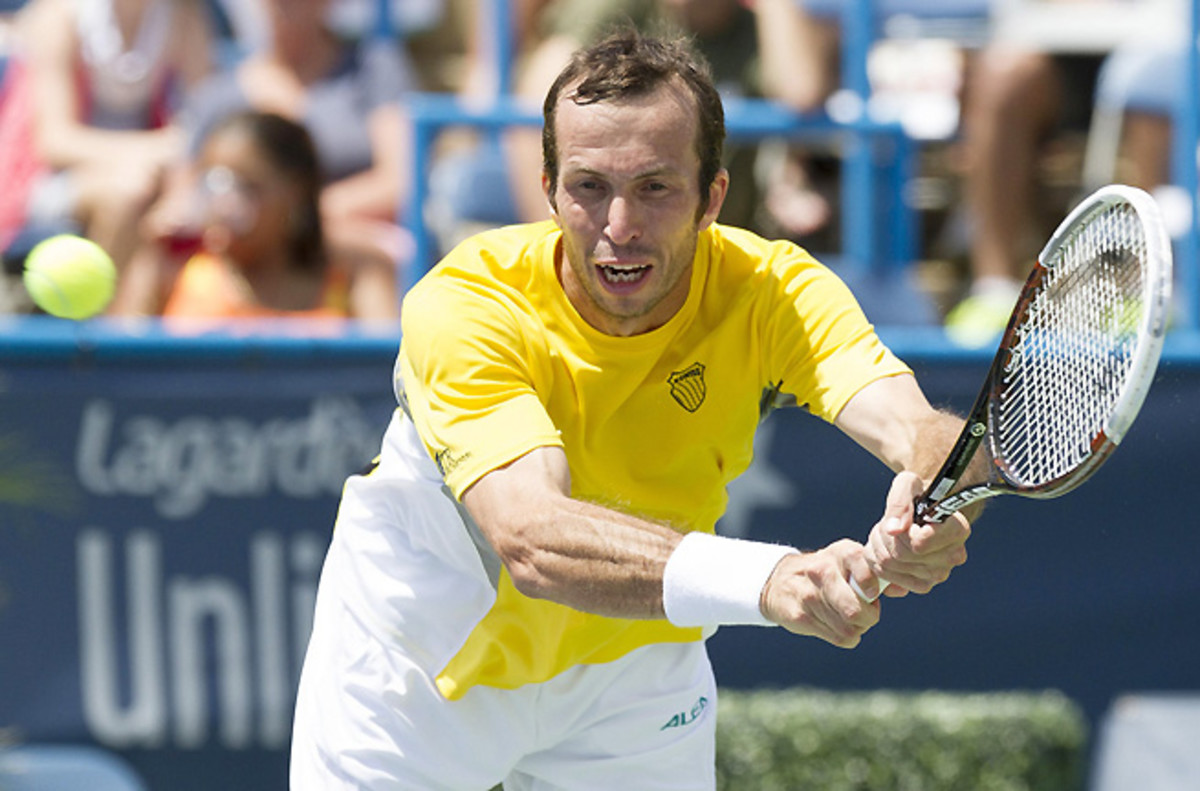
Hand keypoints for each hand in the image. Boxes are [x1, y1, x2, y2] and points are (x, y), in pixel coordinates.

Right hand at [759, 539, 879, 647]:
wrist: (781, 581)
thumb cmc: (829, 573)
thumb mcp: (850, 562)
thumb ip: (878, 574)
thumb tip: (902, 589)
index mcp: (840, 553)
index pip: (862, 564)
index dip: (871, 584)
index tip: (872, 594)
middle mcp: (822, 571)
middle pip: (855, 609)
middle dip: (868, 617)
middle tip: (866, 614)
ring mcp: (808, 595)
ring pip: (848, 628)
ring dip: (857, 629)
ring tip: (851, 619)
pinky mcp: (799, 616)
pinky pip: (838, 638)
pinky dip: (846, 638)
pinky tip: (839, 626)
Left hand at [863, 471, 970, 597]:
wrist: (921, 512)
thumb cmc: (917, 496)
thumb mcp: (908, 484)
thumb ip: (900, 501)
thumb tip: (893, 529)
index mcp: (958, 530)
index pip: (919, 543)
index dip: (903, 531)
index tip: (907, 520)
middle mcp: (954, 556)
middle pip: (900, 555)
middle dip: (884, 537)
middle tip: (887, 524)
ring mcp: (939, 574)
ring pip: (890, 566)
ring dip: (878, 548)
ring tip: (886, 535)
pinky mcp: (924, 585)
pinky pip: (890, 580)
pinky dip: (879, 564)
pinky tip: (885, 550)